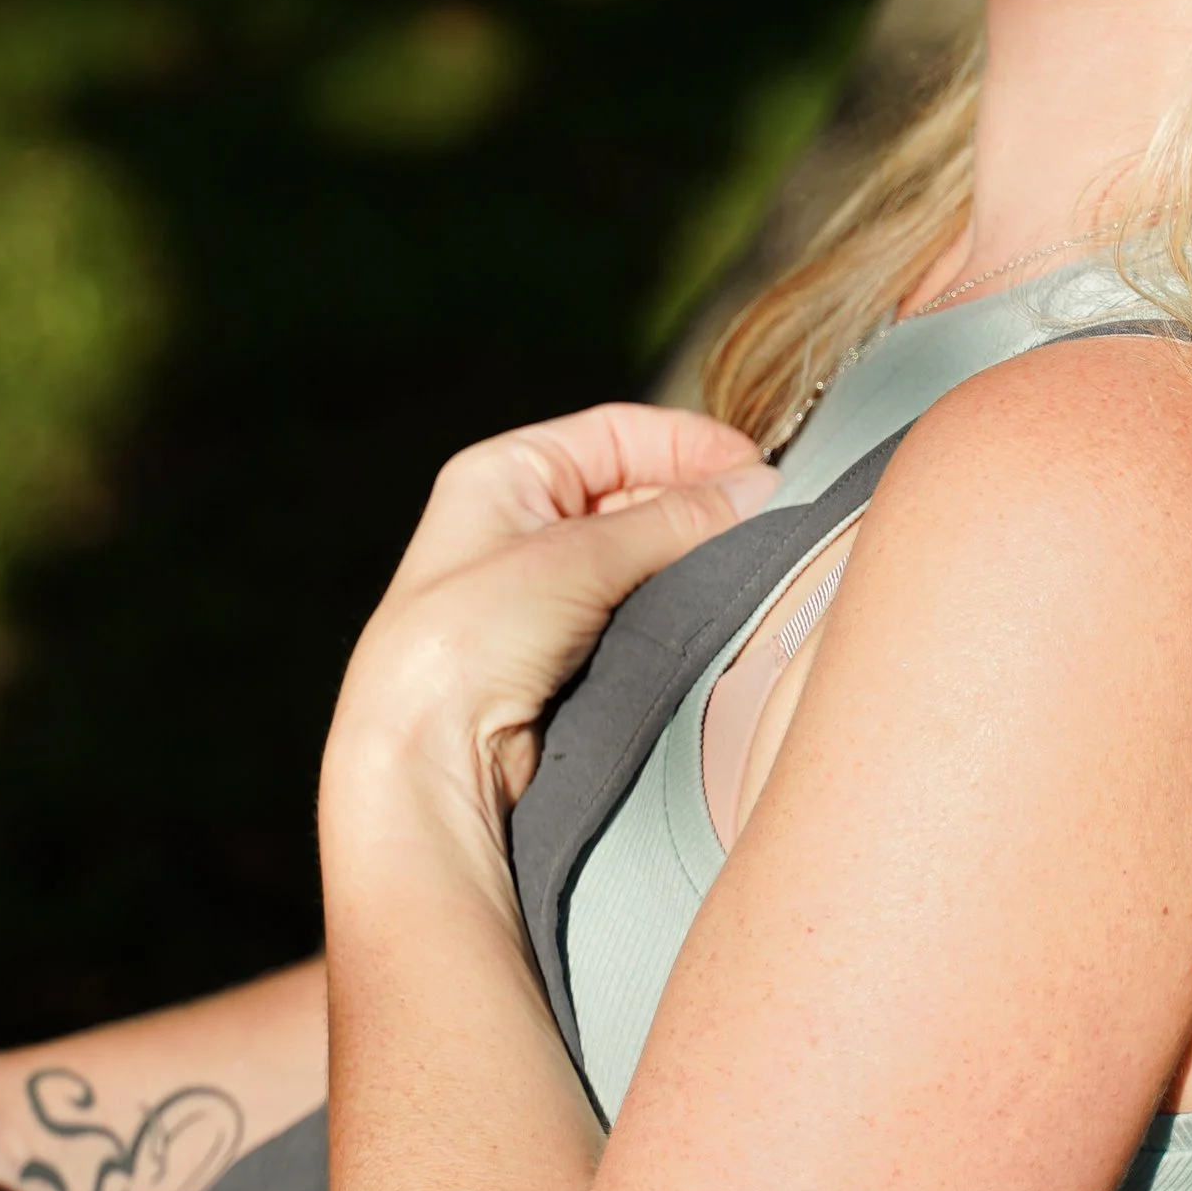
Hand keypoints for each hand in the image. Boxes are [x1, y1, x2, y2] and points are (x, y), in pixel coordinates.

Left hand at [324, 405, 775, 833]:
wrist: (424, 757)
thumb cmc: (466, 641)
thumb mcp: (576, 558)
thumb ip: (675, 518)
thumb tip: (758, 487)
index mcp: (506, 473)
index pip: (618, 433)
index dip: (690, 444)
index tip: (757, 468)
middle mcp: (523, 522)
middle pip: (637, 488)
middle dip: (701, 501)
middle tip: (767, 519)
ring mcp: (545, 587)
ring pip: (645, 552)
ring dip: (695, 556)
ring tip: (751, 561)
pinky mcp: (568, 647)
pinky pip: (640, 608)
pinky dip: (678, 604)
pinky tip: (717, 606)